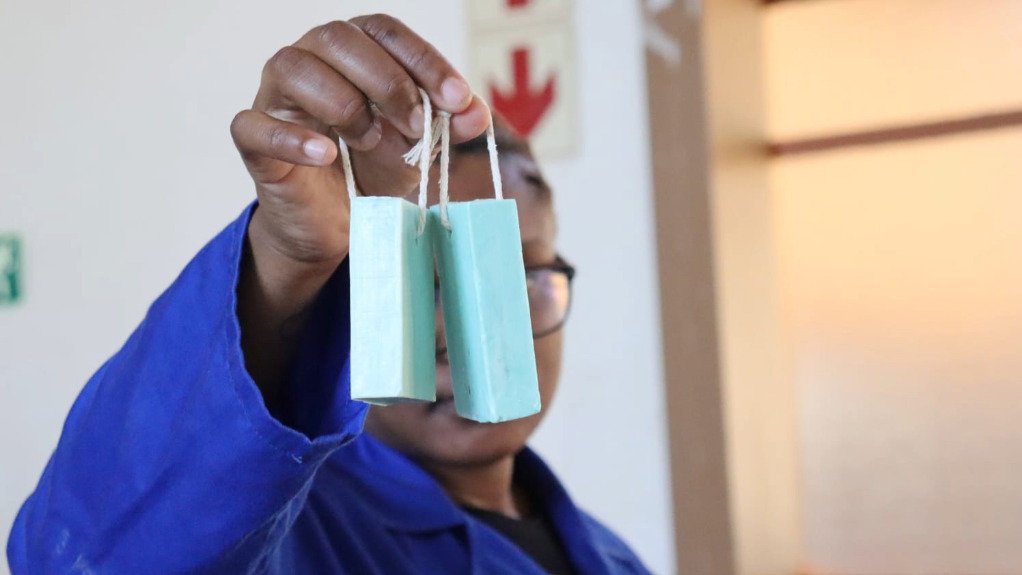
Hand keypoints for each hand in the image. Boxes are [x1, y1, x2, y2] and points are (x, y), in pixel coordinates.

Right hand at [231, 15, 489, 394]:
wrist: (332, 232)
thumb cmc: (375, 181)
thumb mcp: (423, 154)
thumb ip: (449, 130)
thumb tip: (479, 115)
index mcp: (353, 57)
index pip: (385, 32)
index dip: (425, 61)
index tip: (461, 104)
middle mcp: (310, 66)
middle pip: (338, 37)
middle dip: (387, 80)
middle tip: (416, 128)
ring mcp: (276, 102)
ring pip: (291, 66)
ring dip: (342, 101)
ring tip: (371, 141)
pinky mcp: (254, 144)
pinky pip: (253, 126)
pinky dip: (291, 137)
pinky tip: (326, 156)